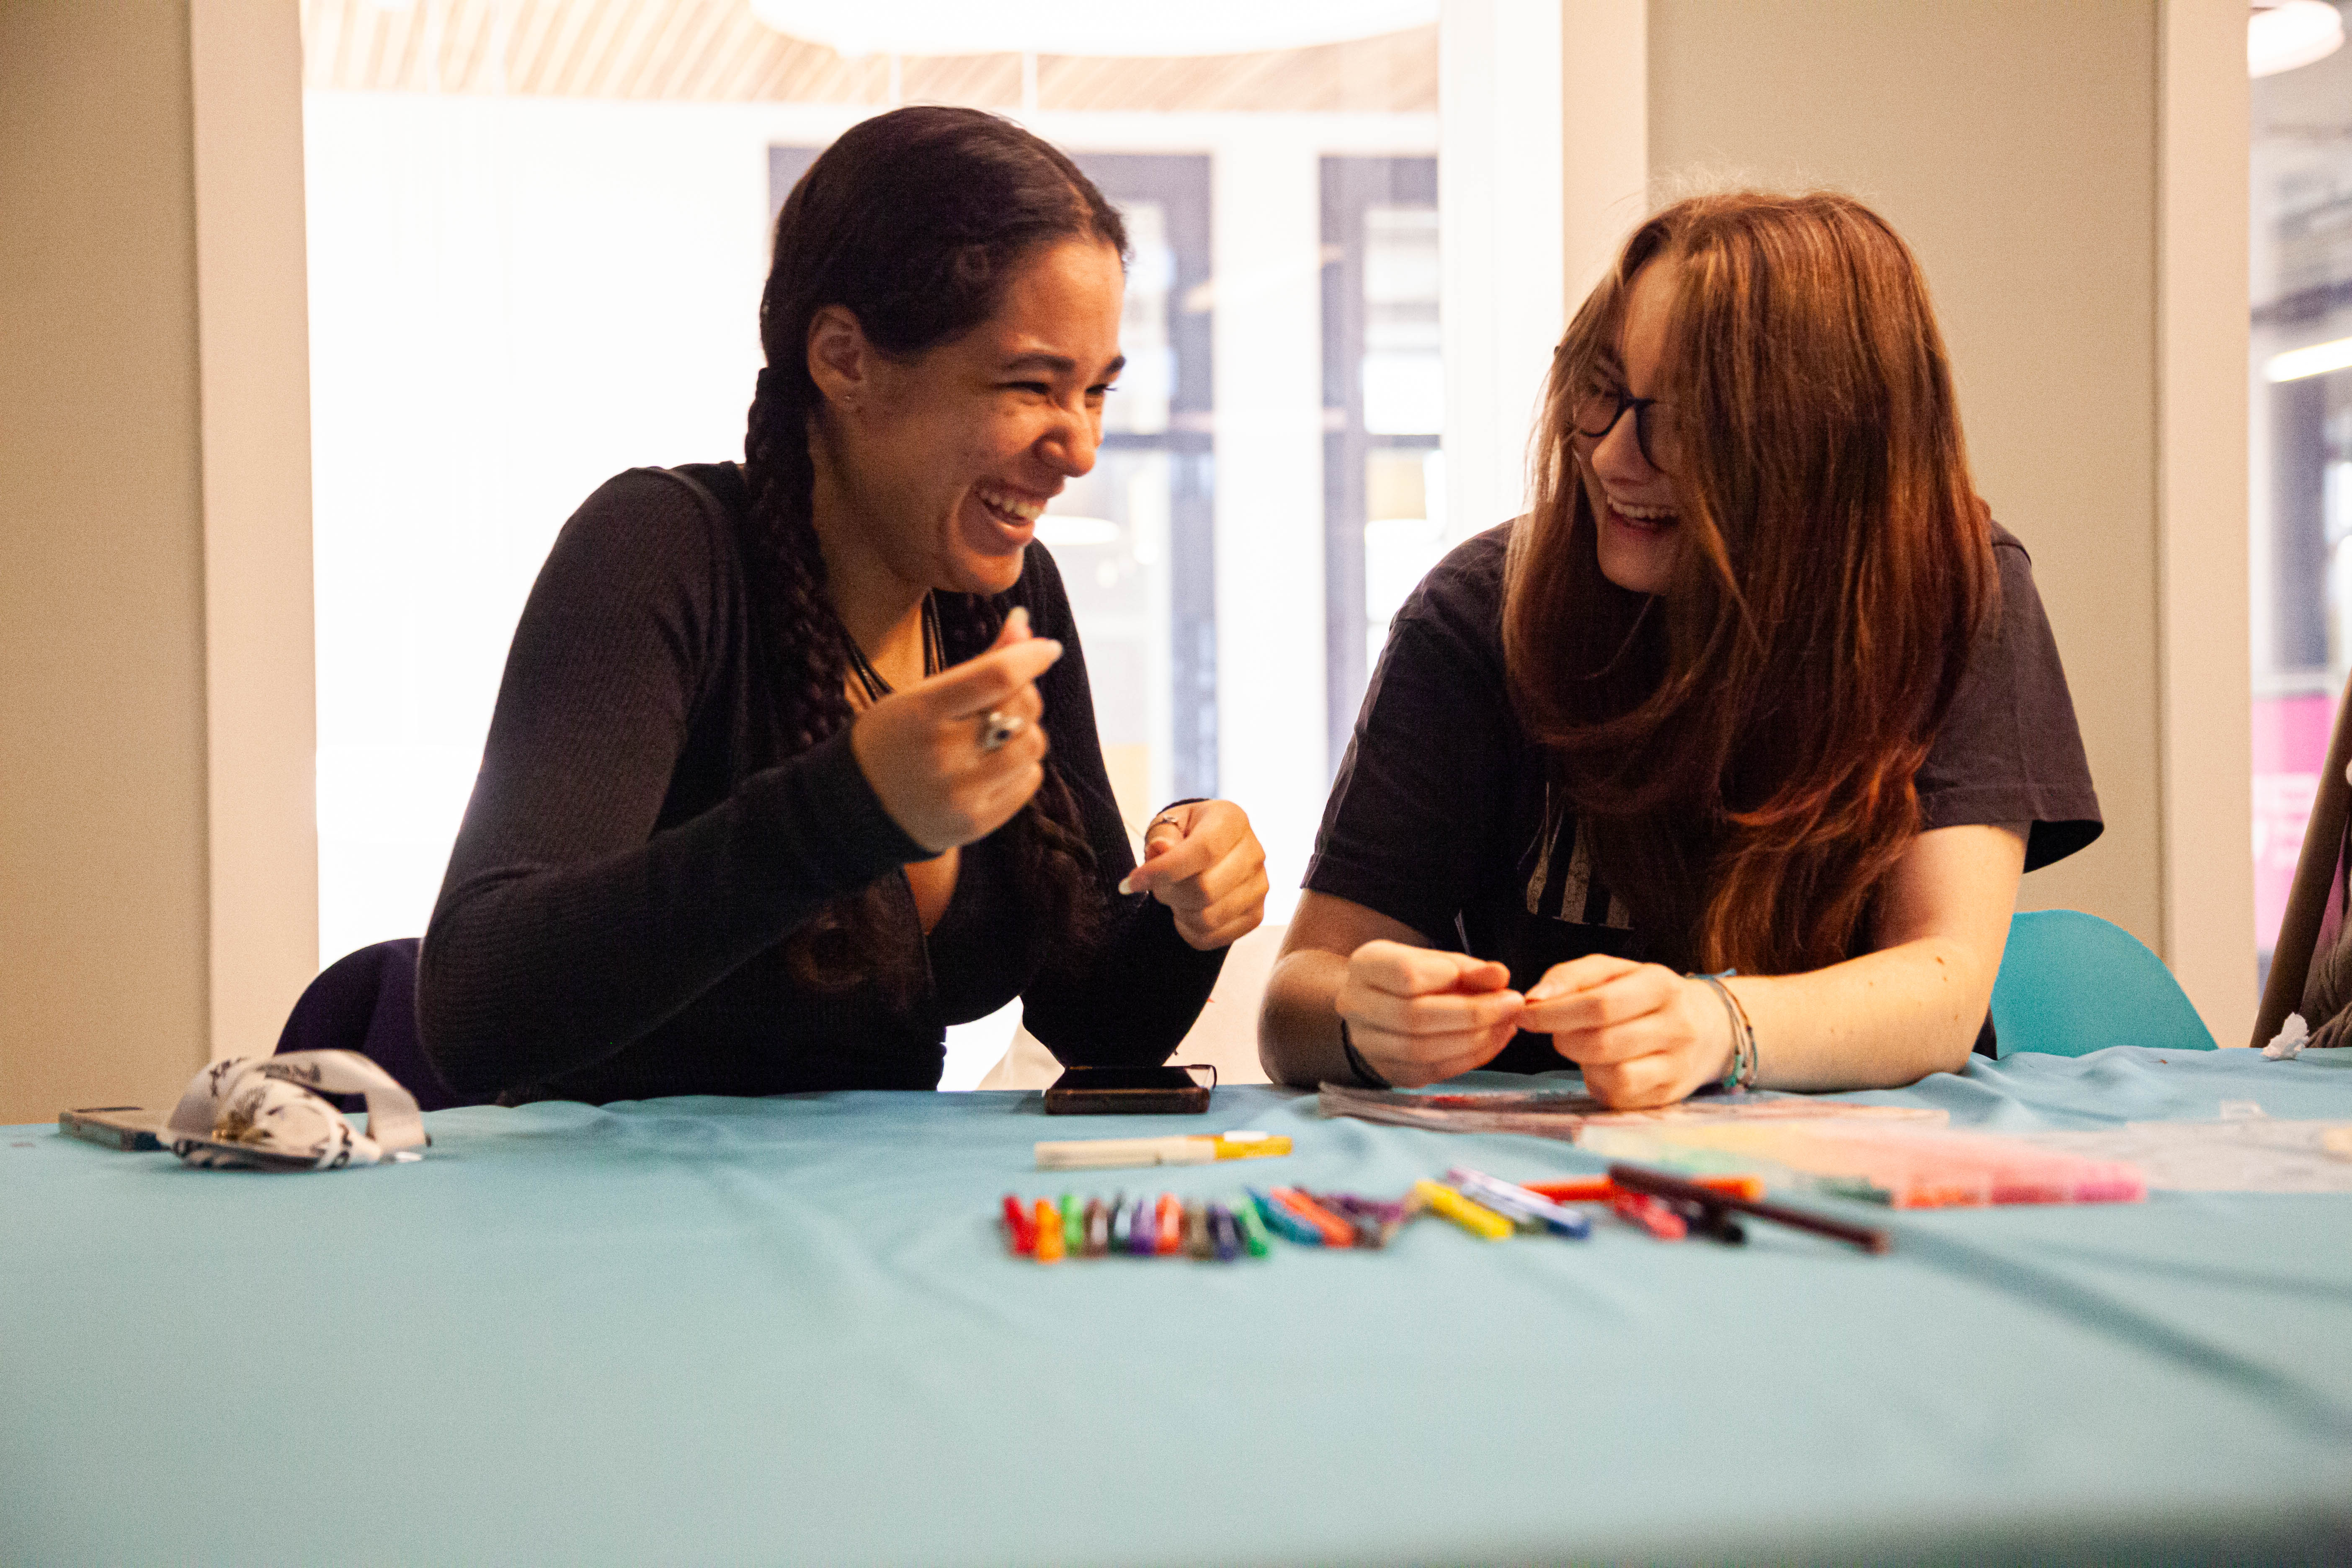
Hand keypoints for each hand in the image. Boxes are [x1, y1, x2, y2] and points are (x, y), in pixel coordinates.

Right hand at [850, 608, 1060, 853]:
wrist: (853, 808)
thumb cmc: (893, 739)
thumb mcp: (921, 694)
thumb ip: (979, 663)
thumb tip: (1025, 622)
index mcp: (921, 712)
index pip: (996, 676)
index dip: (1030, 656)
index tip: (1047, 647)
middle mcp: (942, 755)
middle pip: (1022, 709)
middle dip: (1025, 694)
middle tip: (1006, 696)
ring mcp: (960, 794)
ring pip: (1032, 745)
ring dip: (1025, 732)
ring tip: (997, 734)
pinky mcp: (975, 823)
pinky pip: (1029, 780)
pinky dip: (1021, 766)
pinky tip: (993, 764)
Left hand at [1118, 800, 1267, 949]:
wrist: (1210, 852)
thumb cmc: (1184, 835)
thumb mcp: (1167, 825)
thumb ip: (1162, 836)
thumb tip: (1160, 849)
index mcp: (1233, 820)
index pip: (1203, 850)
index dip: (1164, 871)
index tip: (1130, 883)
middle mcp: (1254, 852)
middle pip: (1205, 889)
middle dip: (1168, 893)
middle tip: (1156, 886)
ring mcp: (1260, 886)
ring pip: (1209, 918)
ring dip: (1179, 912)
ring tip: (1175, 896)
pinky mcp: (1257, 913)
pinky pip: (1215, 938)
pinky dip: (1189, 930)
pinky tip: (1185, 912)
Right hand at [1333, 941, 1523, 1086]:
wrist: (1381, 1006)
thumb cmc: (1415, 979)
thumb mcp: (1439, 962)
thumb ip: (1468, 969)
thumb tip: (1500, 976)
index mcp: (1365, 966)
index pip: (1406, 975)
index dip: (1455, 979)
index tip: (1500, 982)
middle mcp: (1356, 1006)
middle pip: (1414, 1017)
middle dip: (1473, 1014)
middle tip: (1513, 1006)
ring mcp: (1368, 1044)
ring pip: (1422, 1050)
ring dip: (1475, 1040)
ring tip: (1506, 1025)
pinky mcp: (1390, 1072)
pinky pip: (1432, 1072)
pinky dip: (1470, 1059)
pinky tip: (1492, 1042)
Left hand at [1519, 955, 1733, 1108]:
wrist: (1707, 1028)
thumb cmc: (1644, 996)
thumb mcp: (1614, 972)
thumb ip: (1571, 977)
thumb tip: (1533, 999)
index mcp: (1661, 985)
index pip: (1598, 1004)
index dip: (1553, 1013)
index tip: (1525, 1013)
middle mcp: (1676, 1027)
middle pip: (1601, 1042)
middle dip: (1562, 1038)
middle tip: (1554, 1031)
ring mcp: (1676, 1065)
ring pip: (1612, 1075)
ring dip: (1581, 1063)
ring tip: (1581, 1046)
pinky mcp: (1668, 1096)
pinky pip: (1619, 1096)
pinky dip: (1598, 1082)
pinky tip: (1600, 1066)